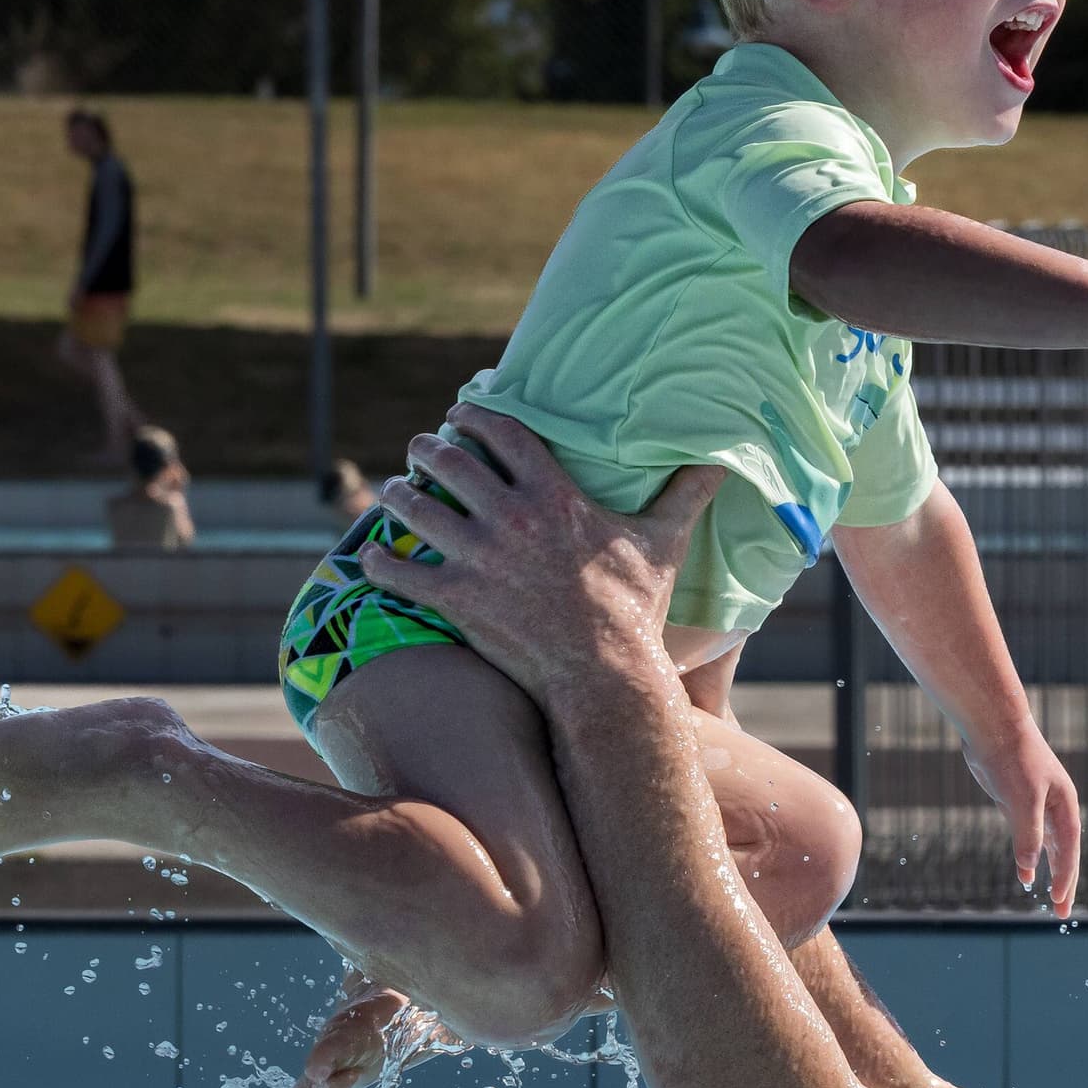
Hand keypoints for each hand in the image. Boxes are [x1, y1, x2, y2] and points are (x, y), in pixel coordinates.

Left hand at [353, 405, 719, 697]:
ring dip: (397, 494)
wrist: (605, 675)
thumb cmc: (635, 610)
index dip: (474, 415)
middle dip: (427, 449)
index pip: (502, 434)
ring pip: (416, 508)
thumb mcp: (664, 543)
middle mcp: (509, 517)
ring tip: (393, 490)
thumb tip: (721, 461)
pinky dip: (377, 561)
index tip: (459, 412)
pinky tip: (367, 556)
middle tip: (419, 449)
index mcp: (554, 495)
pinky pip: (399, 572)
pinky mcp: (456, 599)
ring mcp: (478, 558)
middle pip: (450, 462)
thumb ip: (686, 496)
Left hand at [964, 719, 1081, 916]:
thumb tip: (1029, 868)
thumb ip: (1027, 834)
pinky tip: (1025, 875)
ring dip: (1049, 872)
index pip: (1069, 849)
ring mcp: (1038, 806)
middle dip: (1065, 883)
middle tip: (1062, 913)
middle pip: (1065, 853)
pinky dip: (1029, 857)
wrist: (993, 727)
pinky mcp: (1018, 803)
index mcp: (1065, 805)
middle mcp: (1056, 807)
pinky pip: (1029, 838)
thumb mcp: (1022, 799)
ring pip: (1048, 847)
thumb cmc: (1012, 758)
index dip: (1066, 876)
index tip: (1059, 901)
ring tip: (1051, 899)